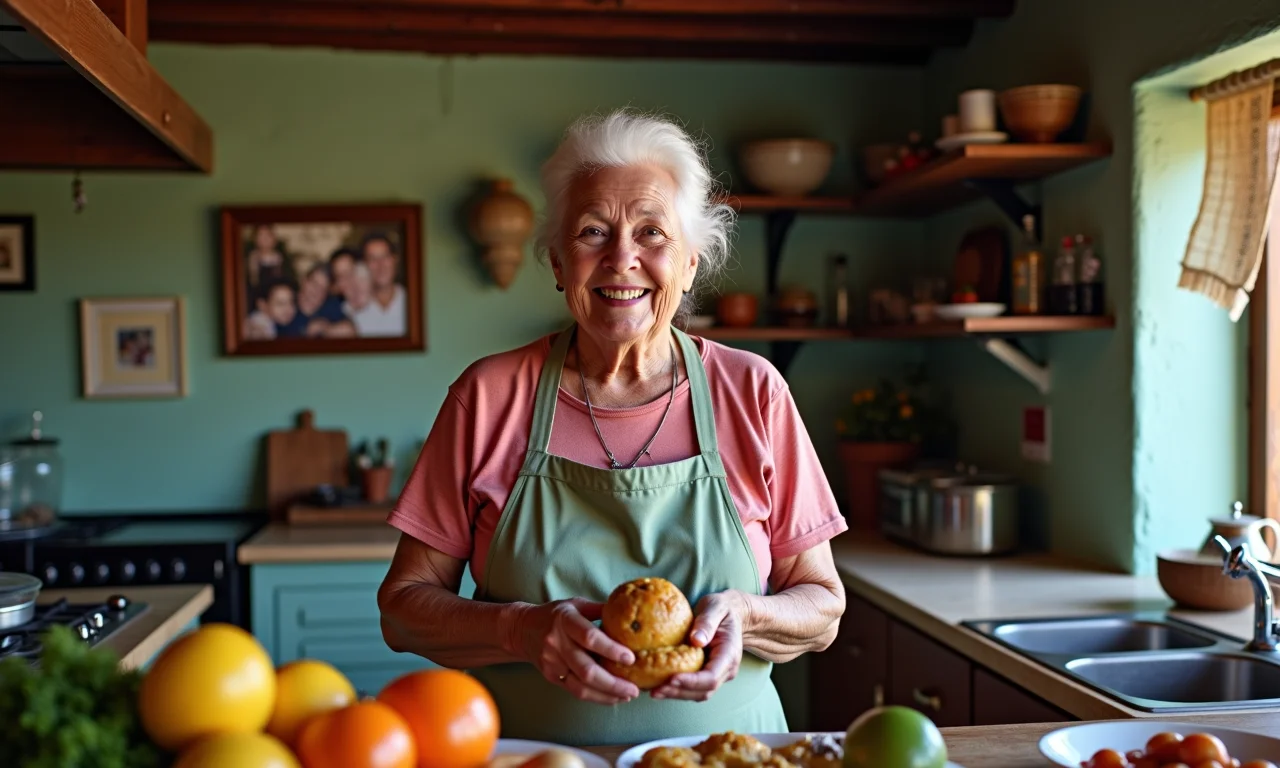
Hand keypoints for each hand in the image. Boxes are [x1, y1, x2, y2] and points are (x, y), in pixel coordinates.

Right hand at [515, 597, 639, 704]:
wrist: (523, 629)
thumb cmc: (556, 614)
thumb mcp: (576, 604)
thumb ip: (600, 610)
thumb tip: (629, 615)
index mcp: (565, 620)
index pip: (589, 637)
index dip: (611, 649)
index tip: (631, 658)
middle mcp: (557, 642)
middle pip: (586, 669)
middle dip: (613, 683)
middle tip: (634, 688)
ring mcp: (552, 662)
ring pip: (581, 686)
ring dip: (607, 695)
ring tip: (627, 696)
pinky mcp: (551, 676)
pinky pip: (575, 691)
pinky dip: (596, 697)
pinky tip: (612, 697)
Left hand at [652, 591, 744, 701]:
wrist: (730, 613)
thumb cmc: (721, 609)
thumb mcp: (716, 607)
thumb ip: (707, 623)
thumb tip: (696, 641)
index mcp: (729, 655)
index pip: (711, 677)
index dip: (692, 681)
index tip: (672, 679)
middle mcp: (726, 670)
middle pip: (704, 690)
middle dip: (679, 692)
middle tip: (656, 691)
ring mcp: (718, 674)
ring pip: (698, 694)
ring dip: (676, 694)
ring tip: (654, 692)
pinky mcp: (706, 674)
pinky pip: (693, 688)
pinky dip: (677, 689)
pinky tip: (659, 686)